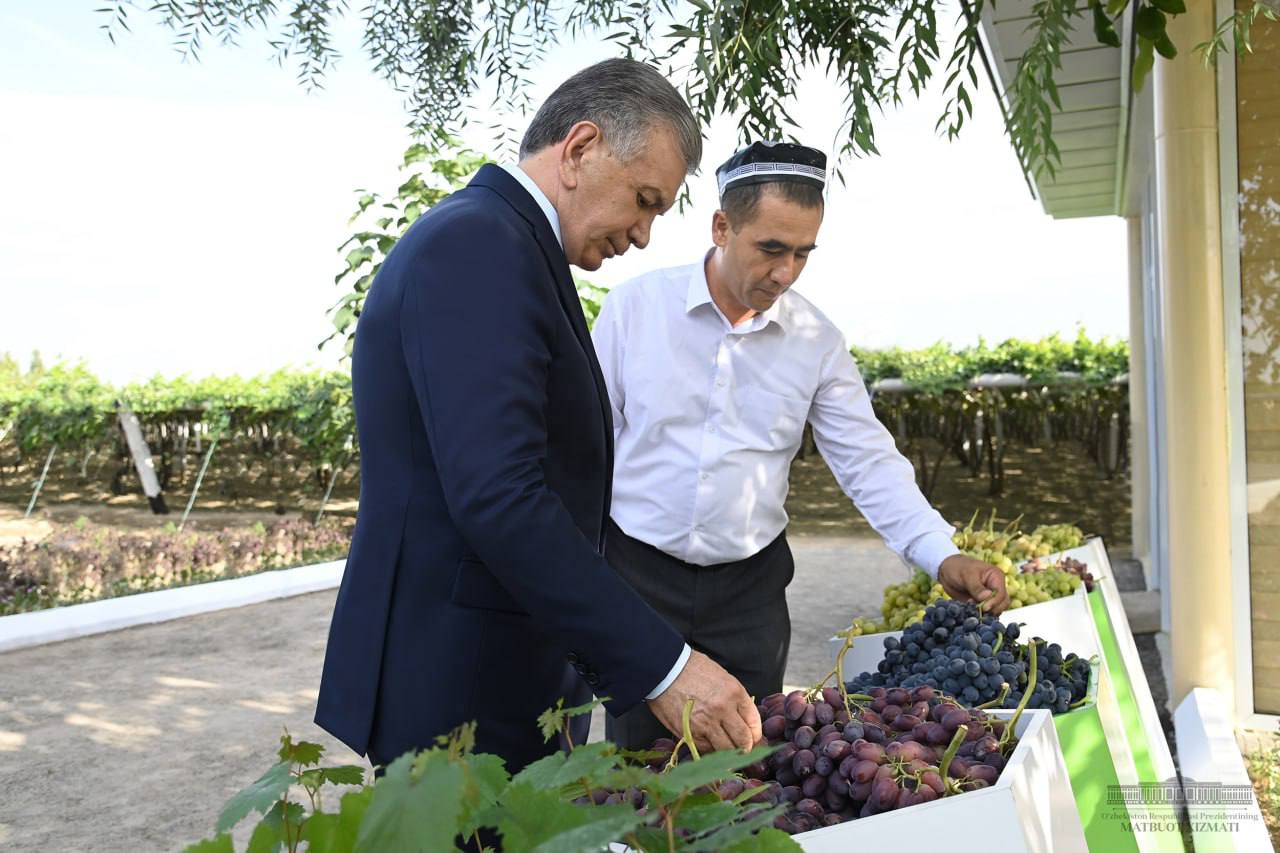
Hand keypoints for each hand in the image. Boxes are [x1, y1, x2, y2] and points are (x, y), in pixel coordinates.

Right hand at [647, 650, 761, 752]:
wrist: (664, 668)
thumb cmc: (693, 669)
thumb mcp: (722, 677)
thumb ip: (735, 699)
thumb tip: (744, 721)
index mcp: (734, 692)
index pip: (754, 723)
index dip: (755, 734)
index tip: (752, 738)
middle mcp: (723, 709)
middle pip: (743, 741)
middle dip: (746, 747)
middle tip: (743, 748)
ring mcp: (705, 723)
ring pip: (726, 750)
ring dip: (728, 752)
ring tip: (726, 749)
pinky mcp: (688, 732)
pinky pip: (706, 749)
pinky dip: (710, 749)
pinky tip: (709, 742)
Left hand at [938, 554, 1009, 614]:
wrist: (946, 571)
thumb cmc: (958, 568)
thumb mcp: (966, 575)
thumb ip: (977, 587)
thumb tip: (987, 597)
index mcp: (996, 577)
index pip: (1001, 593)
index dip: (994, 602)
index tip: (984, 608)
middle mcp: (996, 587)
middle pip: (1003, 604)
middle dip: (992, 609)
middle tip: (977, 609)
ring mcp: (990, 596)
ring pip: (996, 610)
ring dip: (987, 613)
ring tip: (972, 609)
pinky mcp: (982, 604)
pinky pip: (987, 613)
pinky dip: (981, 615)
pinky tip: (971, 612)